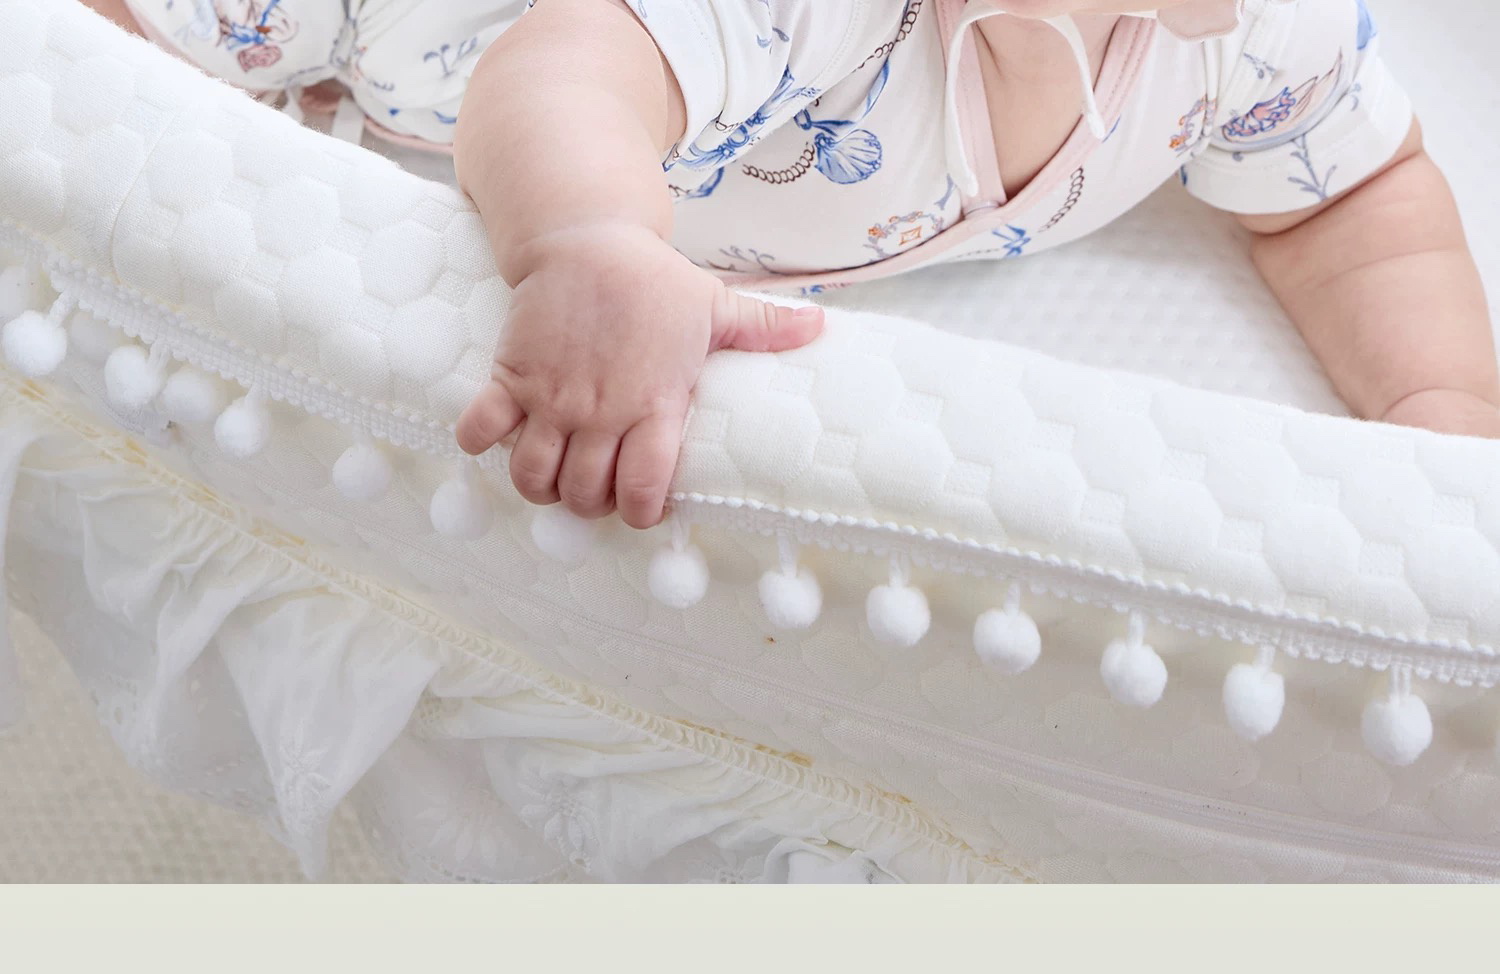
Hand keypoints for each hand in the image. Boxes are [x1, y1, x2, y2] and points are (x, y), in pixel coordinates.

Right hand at [455, 225, 823, 527]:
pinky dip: (480, 444)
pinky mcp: (512, 376)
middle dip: (591, 504)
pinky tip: (499, 437)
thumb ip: (764, 328)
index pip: (642, 490)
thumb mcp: (714, 305)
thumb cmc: (652, 280)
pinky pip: (481, 430)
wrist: (587, 236)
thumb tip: (820, 327)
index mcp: (654, 404)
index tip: (641, 503)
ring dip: (541, 487)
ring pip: (533, 477)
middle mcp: (601, 411)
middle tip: (597, 486)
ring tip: (554, 472)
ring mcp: (552, 397)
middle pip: (585, 495)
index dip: (640, 512)